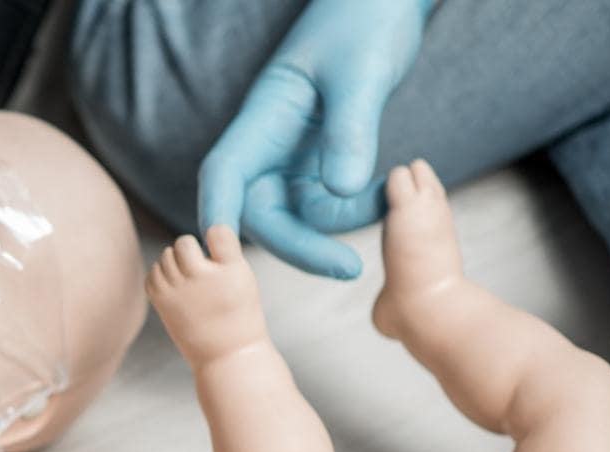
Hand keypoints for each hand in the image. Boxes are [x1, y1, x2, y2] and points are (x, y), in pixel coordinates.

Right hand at [198, 0, 432, 278]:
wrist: (389, 2)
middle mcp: (271, 142)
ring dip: (339, 225)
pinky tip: (388, 193)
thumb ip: (350, 131)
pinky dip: (355, 207)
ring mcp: (296, 154)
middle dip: (300, 244)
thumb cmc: (365, 21)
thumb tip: (341, 190)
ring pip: (299, 214)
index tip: (224, 255)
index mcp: (263, 116)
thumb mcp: (361, 75)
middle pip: (262, 211)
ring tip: (390, 202)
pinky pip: (329, 201)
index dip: (218, 216)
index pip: (225, 175)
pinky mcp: (324, 159)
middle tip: (349, 267)